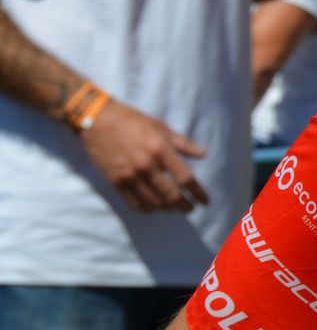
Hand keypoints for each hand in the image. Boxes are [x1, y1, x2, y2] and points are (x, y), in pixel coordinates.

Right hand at [80, 100, 209, 211]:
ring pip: (153, 202)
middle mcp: (146, 165)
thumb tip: (203, 155)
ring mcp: (130, 175)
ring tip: (174, 208)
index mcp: (161, 150)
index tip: (206, 202)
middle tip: (190, 209)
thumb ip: (183, 144)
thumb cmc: (132, 120)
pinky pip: (133, 203)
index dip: (198, 193)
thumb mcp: (161, 127)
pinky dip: (146, 209)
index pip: (185, 178)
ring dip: (166, 209)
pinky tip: (153, 208)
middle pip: (171, 195)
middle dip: (184, 206)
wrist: (97, 121)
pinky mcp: (115, 181)